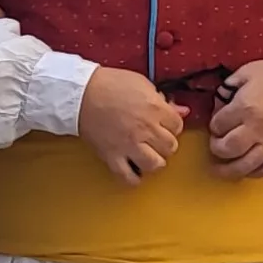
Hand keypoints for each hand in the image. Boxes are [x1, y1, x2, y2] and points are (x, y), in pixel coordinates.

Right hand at [76, 66, 182, 184]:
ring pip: (155, 165)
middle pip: (170, 147)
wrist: (80, 93)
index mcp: (155, 109)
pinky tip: (134, 171)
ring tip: (147, 155)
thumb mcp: (142, 83)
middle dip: (165, 143)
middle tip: (156, 139)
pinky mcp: (113, 156)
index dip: (172, 125)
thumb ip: (164, 99)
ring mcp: (129, 145)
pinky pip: (129, 177)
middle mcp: (146, 130)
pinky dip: (134, 178)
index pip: (178, 126)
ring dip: (154, 161)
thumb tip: (182, 110)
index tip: (164, 125)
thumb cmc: (110, 84)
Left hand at [207, 58, 262, 178]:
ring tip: (219, 170)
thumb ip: (228, 87)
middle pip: (229, 148)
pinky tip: (245, 170)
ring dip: (229, 170)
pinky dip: (253, 173)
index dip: (213, 125)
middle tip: (217, 144)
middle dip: (217, 148)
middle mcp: (256, 128)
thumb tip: (218, 103)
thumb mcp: (246, 72)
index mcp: (245, 107)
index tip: (217, 124)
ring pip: (246, 165)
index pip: (219, 125)